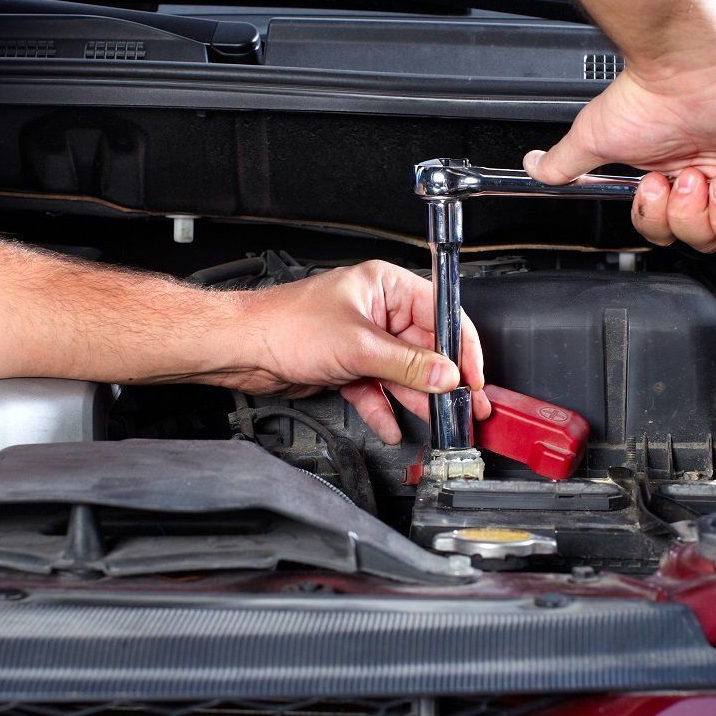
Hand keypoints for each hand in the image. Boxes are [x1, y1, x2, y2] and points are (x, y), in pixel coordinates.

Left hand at [210, 262, 489, 443]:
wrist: (242, 349)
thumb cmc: (284, 325)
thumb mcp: (357, 346)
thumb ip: (406, 364)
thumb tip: (445, 375)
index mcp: (385, 286)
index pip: (441, 312)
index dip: (462, 347)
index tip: (473, 376)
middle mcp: (378, 310)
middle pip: (425, 348)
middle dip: (441, 381)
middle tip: (464, 407)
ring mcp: (364, 340)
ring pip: (403, 373)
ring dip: (416, 400)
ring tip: (437, 423)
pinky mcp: (349, 366)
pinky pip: (378, 389)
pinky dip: (384, 409)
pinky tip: (393, 428)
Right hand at [526, 60, 715, 251]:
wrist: (690, 68)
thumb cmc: (651, 95)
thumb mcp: (596, 138)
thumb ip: (565, 163)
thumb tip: (535, 169)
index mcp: (682, 177)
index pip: (677, 232)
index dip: (664, 224)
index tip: (654, 191)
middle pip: (710, 241)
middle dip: (692, 219)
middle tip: (685, 179)